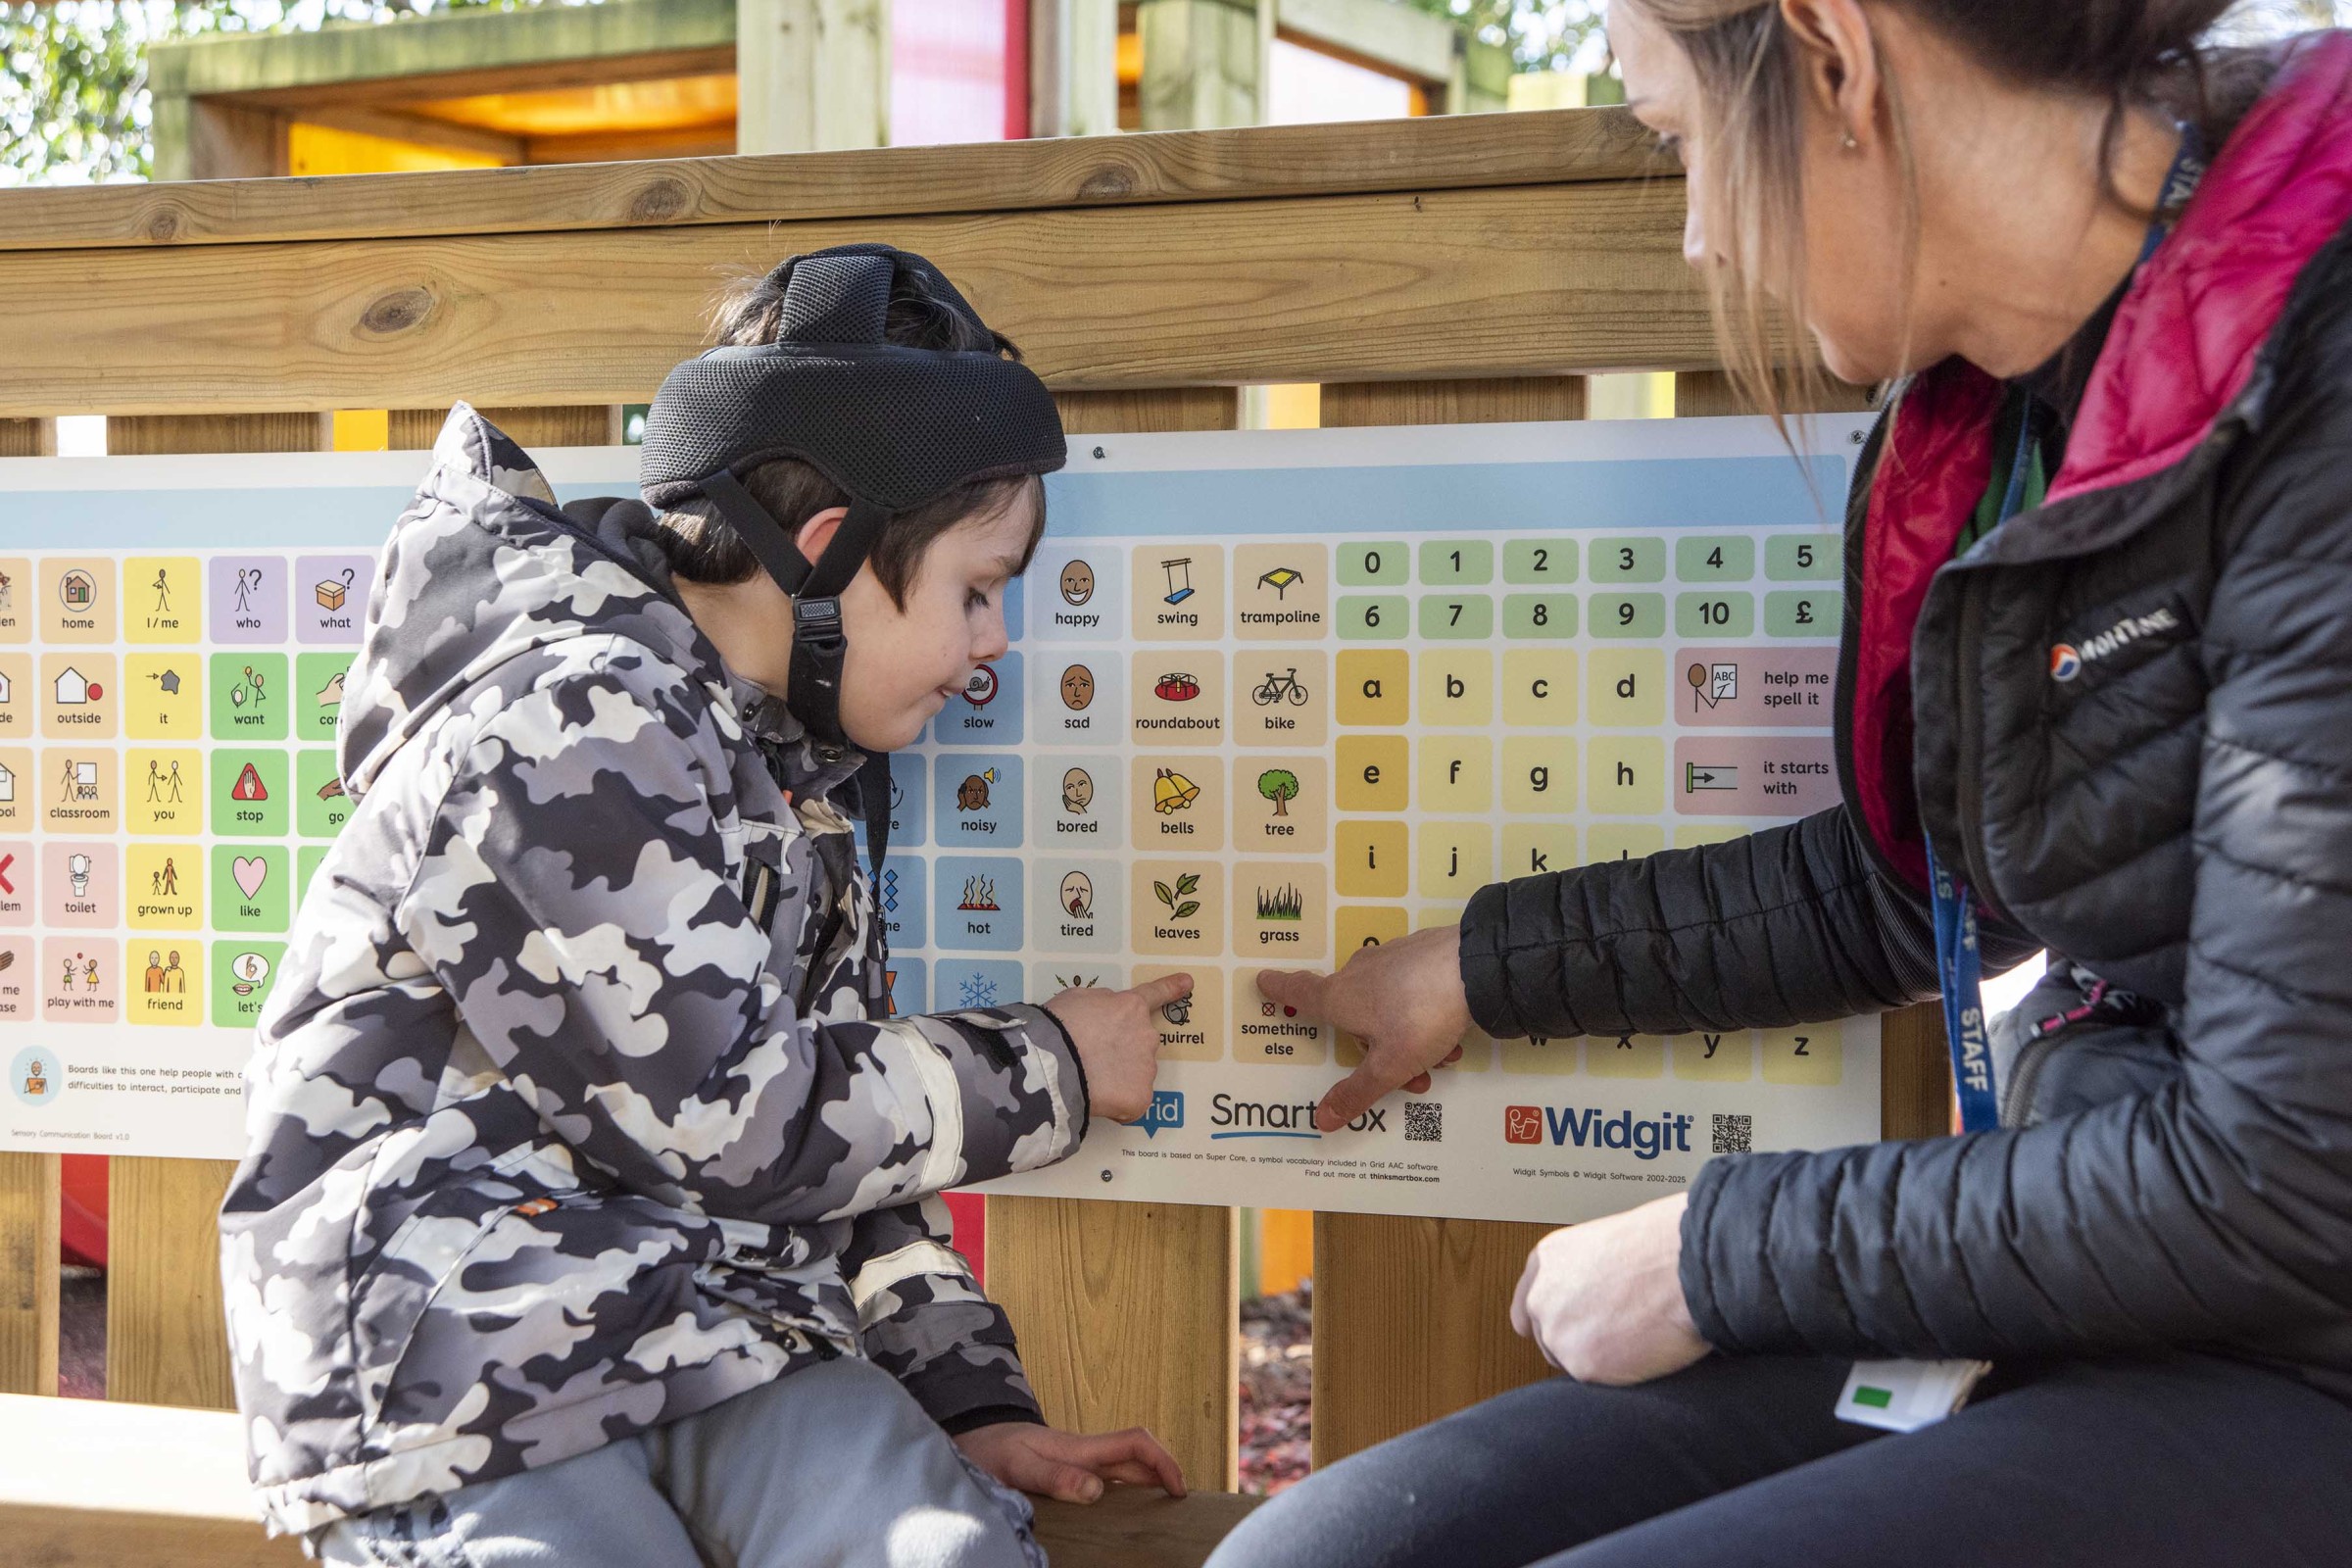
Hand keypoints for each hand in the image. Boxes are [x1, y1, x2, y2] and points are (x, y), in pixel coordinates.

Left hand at [953, 1422, 1186, 1503]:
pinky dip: (1124, 1492)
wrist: (971, 1440)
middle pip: (1137, 1457)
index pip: (1134, 1444)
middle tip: (1179, 1507)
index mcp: (1078, 1448)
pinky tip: (1122, 1513)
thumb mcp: (1017, 1466)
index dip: (1163, 1462)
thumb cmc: (991, 1450)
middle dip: (1163, 1475)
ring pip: (1124, 1468)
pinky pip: (1106, 1479)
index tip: (1178, 1490)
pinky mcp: (1068, 1472)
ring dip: (1147, 1483)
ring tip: (1159, 1513)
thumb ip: (1054, 1477)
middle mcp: (1084, 1453)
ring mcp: (1078, 1462)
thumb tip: (1096, 1490)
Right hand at [1045, 974, 1191, 1123]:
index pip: (1155, 995)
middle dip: (1123, 1051)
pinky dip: (1116, 1104)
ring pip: (1135, 1075)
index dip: (1170, 989)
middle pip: (1140, 1044)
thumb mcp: (1075, 999)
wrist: (1054, 1061)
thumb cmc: (1057, 1027)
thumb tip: (1103, 1016)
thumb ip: (1098, 1004)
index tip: (1186, 983)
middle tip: (1093, 1059)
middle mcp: (1147, 1035)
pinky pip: (1130, 1102)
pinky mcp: (1141, 1097)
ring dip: (1118, 1078)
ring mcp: (1147, 1068)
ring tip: (1088, 1078)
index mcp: (1130, 1007)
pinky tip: (1095, 1098)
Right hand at [1257, 925, 1473, 1132]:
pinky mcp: (1422, 953)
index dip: (1282, 990)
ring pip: (1389, 1007)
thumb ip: (1357, 1093)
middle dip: (1378, 1050)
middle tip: (1409, 1077)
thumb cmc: (1421, 1016)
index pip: (1302, 994)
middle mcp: (1360, 973)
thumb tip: (1321, 1119)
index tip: (1263, 980)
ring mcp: (1392, 958)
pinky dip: (1426, 1015)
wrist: (1477, 968)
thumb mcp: (1390, 1066)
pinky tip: (1452, 1033)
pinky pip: (1413, 991)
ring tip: (1441, 1059)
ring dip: (1409, 1038)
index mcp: (1341, 998)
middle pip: (1355, 1016)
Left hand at [1509, 1195, 1708, 1384]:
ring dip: (1600, 1360)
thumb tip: (1593, 1300)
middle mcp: (1542, 1297)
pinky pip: (1599, 1383)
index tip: (1570, 1331)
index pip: (1528, 1309)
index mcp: (1547, 1262)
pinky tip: (1645, 1348)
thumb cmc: (1663, 1247)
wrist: (1686, 1265)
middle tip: (1618, 1334)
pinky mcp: (1581, 1365)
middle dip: (1579, 1343)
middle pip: (1549, 1340)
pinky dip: (1622, 1374)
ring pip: (1572, 1363)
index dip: (1553, 1322)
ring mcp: (1558, 1333)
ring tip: (1639, 1335)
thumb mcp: (1607, 1246)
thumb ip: (1586, 1276)